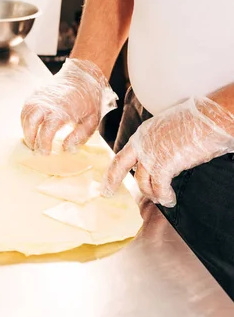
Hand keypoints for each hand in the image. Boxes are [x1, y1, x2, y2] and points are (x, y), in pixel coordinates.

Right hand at [21, 58, 116, 153]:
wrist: (82, 76)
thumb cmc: (89, 99)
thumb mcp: (92, 120)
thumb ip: (79, 136)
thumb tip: (66, 148)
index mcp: (62, 110)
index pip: (46, 131)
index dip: (43, 145)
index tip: (46, 153)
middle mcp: (47, 103)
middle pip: (30, 124)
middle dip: (31, 139)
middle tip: (36, 149)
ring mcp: (39, 97)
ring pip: (25, 117)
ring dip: (27, 131)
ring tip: (33, 140)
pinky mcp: (35, 95)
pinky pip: (25, 110)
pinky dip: (26, 121)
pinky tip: (33, 129)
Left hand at [103, 97, 233, 206]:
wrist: (211, 116)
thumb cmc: (199, 121)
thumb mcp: (171, 129)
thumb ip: (162, 143)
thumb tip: (166, 156)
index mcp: (144, 134)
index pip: (124, 153)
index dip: (115, 166)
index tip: (108, 177)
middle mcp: (142, 143)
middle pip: (120, 165)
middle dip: (111, 181)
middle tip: (106, 193)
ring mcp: (151, 154)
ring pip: (142, 181)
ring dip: (151, 193)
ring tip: (160, 199)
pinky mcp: (164, 164)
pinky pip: (160, 187)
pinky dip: (164, 195)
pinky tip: (170, 200)